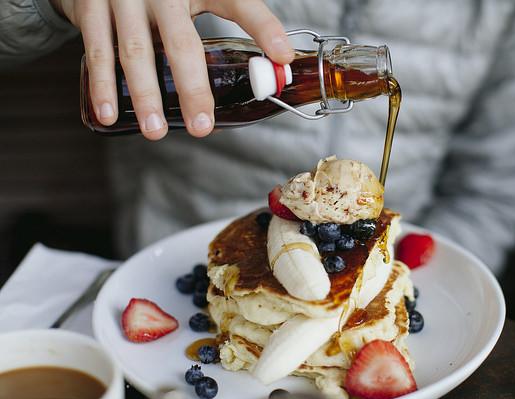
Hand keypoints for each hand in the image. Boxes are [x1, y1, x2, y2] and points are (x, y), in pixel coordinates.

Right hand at [51, 0, 293, 139]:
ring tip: (156, 130)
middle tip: (201, 126)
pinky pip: (96, 49)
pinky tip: (109, 113)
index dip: (263, 28)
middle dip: (192, 89)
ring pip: (136, 51)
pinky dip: (102, 85)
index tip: (282, 57)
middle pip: (182, 44)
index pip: (237, 3)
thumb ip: (230, 24)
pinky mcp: (91, 5)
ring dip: (146, 96)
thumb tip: (271, 66)